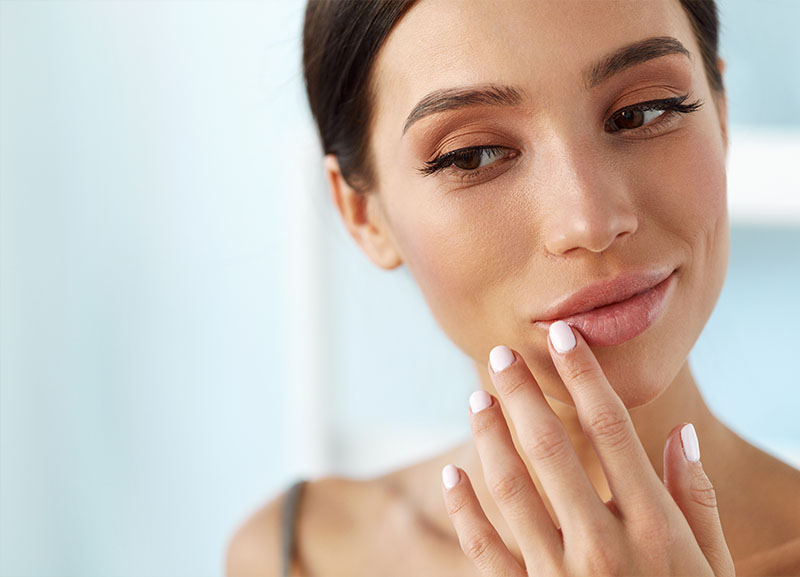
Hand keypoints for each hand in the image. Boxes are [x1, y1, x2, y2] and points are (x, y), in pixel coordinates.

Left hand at [440, 321, 734, 575]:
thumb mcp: (713, 567)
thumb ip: (696, 501)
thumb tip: (678, 434)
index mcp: (654, 529)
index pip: (612, 431)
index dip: (586, 377)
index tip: (564, 337)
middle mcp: (602, 546)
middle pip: (551, 448)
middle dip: (523, 394)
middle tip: (500, 354)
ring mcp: (558, 576)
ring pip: (511, 489)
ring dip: (489, 437)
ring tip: (477, 397)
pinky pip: (485, 550)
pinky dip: (464, 511)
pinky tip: (453, 473)